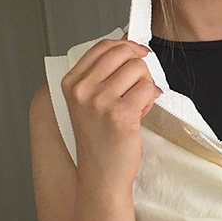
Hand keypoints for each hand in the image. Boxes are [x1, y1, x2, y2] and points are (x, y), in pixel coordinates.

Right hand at [61, 32, 161, 190]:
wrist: (101, 175)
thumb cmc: (100, 140)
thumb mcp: (91, 101)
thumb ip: (105, 74)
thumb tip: (128, 45)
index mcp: (71, 83)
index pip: (103, 46)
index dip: (126, 47)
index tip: (136, 56)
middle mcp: (82, 90)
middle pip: (123, 53)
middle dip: (139, 66)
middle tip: (138, 86)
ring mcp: (100, 102)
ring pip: (139, 69)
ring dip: (145, 85)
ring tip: (136, 104)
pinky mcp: (121, 114)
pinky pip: (148, 88)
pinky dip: (150, 100)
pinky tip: (140, 114)